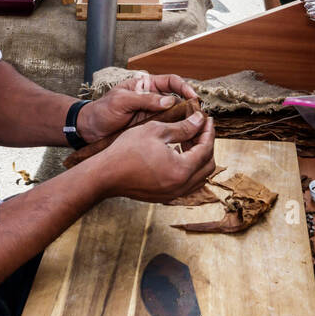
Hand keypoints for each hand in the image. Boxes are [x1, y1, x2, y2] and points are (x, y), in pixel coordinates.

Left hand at [77, 73, 198, 141]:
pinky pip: (167, 129)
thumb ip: (144, 99)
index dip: (184, 87)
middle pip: (178, 99)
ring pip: (176, 116)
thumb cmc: (102, 111)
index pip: (171, 82)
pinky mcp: (151, 129)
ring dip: (185, 121)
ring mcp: (153, 115)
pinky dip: (177, 132)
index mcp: (146, 86)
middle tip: (198, 117)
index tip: (193, 97)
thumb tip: (169, 101)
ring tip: (195, 129)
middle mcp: (153, 99)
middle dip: (190, 107)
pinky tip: (183, 139)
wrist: (89, 131)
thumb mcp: (121, 101)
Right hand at [90, 112, 215, 203]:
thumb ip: (183, 127)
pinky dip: (189, 168)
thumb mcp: (157, 131)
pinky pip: (187, 183)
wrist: (105, 174)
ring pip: (199, 176)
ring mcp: (173, 194)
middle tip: (200, 128)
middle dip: (207, 144)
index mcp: (182, 170)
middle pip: (208, 165)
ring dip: (199, 157)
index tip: (207, 119)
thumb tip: (200, 120)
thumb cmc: (127, 151)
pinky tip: (179, 153)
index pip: (206, 149)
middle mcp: (181, 186)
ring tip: (190, 139)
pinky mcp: (164, 196)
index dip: (208, 132)